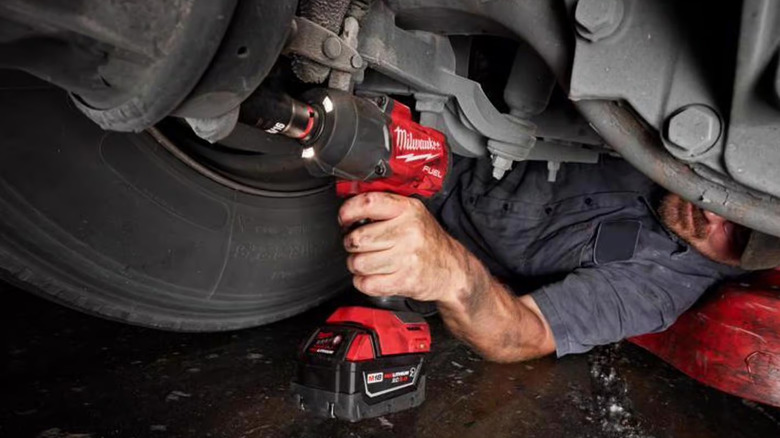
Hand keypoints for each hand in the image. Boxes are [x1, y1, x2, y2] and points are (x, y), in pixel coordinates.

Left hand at [339, 192, 471, 302]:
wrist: (452, 268)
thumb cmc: (427, 240)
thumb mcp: (412, 213)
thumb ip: (384, 207)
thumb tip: (350, 209)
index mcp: (408, 210)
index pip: (367, 203)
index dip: (347, 212)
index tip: (345, 220)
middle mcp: (408, 232)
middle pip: (357, 238)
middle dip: (351, 244)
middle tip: (359, 246)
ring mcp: (407, 258)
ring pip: (358, 263)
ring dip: (357, 265)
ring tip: (367, 261)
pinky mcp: (404, 281)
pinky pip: (367, 284)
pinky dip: (363, 282)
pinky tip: (372, 276)